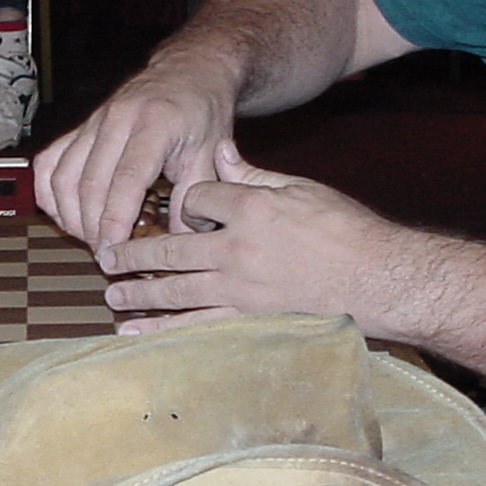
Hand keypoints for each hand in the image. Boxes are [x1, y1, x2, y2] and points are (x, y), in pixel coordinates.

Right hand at [34, 57, 239, 251]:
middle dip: (93, 227)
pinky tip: (67, 215)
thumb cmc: (202, 111)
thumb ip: (195, 197)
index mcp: (156, 122)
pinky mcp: (80, 127)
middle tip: (107, 256)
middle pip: (90, 183)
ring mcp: (94, 121)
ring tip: (91, 240)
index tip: (114, 250)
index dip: (115, 219)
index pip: (127, 178)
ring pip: (63, 175)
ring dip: (71, 215)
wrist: (187, 72)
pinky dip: (51, 194)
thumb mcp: (212, 153)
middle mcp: (118, 118)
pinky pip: (50, 163)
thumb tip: (180, 241)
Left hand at [94, 146, 411, 333]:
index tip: (181, 209)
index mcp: (251, 209)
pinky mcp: (248, 320)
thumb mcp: (300, 189)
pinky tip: (136, 333)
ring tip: (113, 295)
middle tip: (106, 256)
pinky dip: (161, 330)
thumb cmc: (346, 230)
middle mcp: (237, 250)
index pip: (196, 200)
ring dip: (139, 293)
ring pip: (175, 291)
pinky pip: (195, 326)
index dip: (185, 202)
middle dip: (135, 254)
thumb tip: (222, 152)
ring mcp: (240, 289)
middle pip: (171, 250)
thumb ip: (254, 175)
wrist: (379, 279)